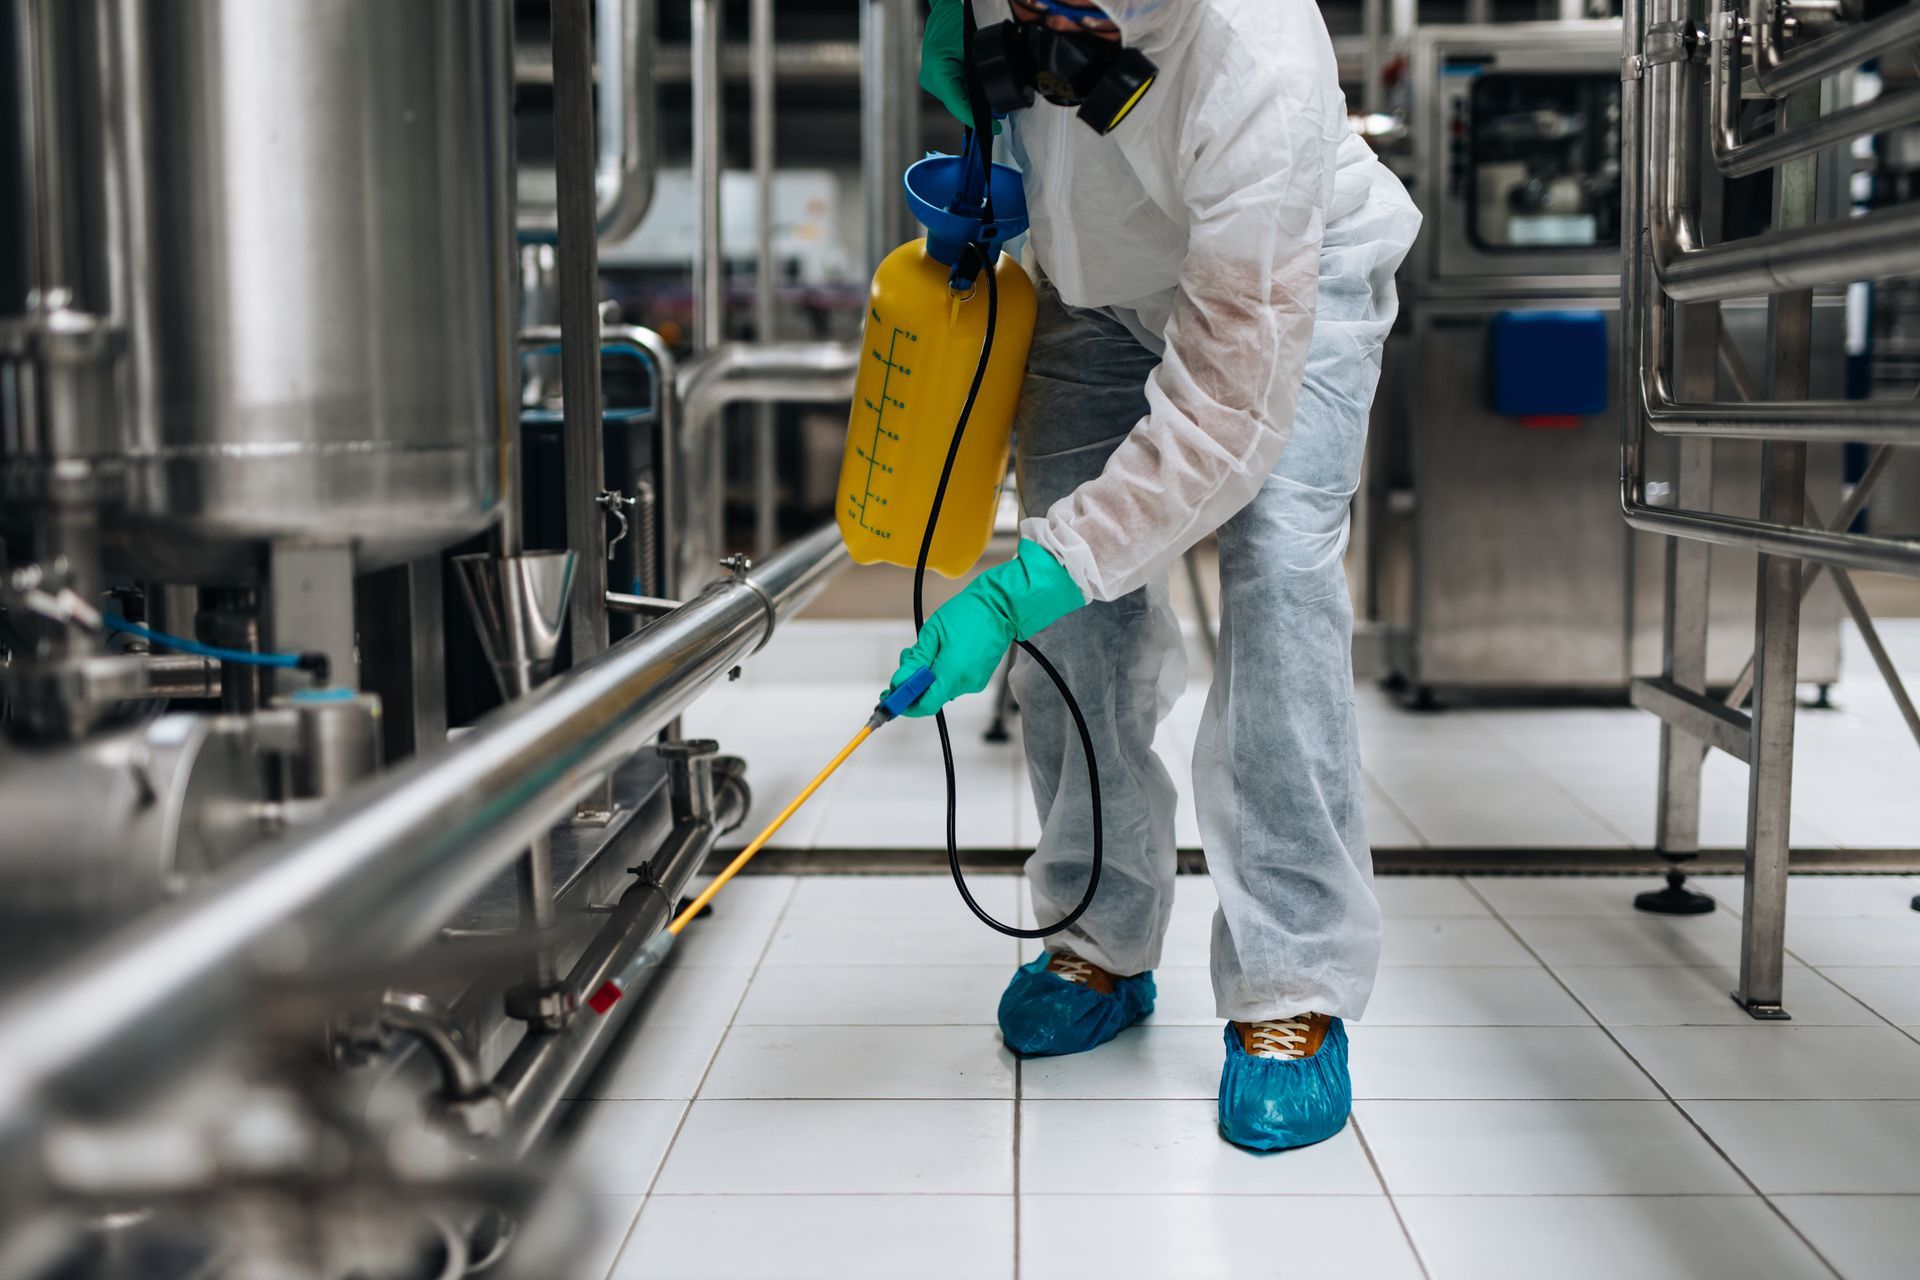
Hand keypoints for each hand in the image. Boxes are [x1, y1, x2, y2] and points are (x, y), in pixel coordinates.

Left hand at [885, 539, 1084, 716]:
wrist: (1001, 607)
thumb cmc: (968, 613)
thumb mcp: (933, 633)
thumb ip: (916, 661)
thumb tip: (900, 682)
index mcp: (953, 672)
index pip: (925, 704)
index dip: (905, 703)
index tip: (892, 697)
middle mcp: (965, 682)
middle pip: (931, 696)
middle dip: (914, 683)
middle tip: (908, 660)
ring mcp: (974, 682)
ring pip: (941, 688)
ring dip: (927, 675)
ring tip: (928, 649)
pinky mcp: (979, 678)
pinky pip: (953, 682)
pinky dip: (942, 672)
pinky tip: (943, 652)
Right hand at [920, 0, 1000, 132]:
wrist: (945, 8)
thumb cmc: (956, 20)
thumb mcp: (974, 48)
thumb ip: (982, 76)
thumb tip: (995, 101)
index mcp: (938, 73)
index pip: (958, 105)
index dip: (976, 120)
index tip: (993, 128)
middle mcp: (931, 80)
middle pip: (958, 104)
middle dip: (977, 111)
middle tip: (998, 118)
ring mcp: (931, 80)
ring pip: (956, 99)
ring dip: (972, 101)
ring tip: (990, 104)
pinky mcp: (935, 78)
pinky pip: (953, 91)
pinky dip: (966, 93)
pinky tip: (977, 92)